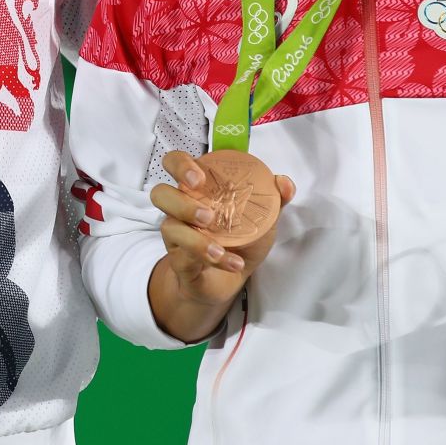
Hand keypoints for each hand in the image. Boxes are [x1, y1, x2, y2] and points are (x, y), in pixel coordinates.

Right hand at [149, 150, 294, 338]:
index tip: (200, 178)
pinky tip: (232, 264)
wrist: (229, 280)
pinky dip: (212, 260)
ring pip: (169, 227)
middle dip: (180, 201)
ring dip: (195, 237)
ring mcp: (176, 235)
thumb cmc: (241, 240)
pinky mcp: (178, 260)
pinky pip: (186, 258)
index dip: (181, 165)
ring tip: (218, 247)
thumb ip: (274, 198)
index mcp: (198, 189)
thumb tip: (285, 183)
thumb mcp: (262, 218)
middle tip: (207, 215)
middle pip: (160, 193)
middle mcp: (180, 208)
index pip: (176, 164)